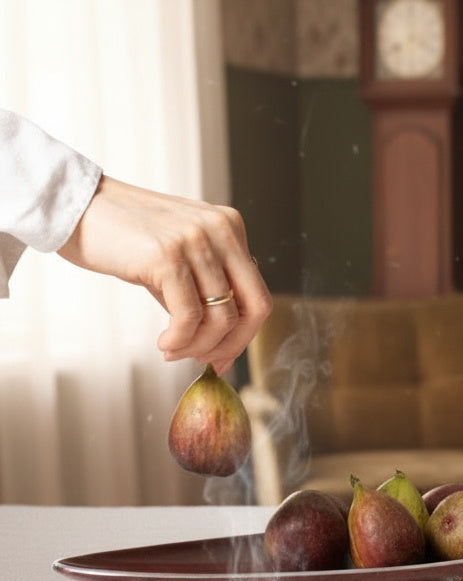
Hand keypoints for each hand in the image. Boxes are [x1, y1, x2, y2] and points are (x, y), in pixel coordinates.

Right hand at [58, 175, 272, 374]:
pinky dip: (179, 340)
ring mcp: (196, 240)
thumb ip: (203, 294)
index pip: (257, 295)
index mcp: (230, 227)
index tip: (222, 357)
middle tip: (204, 360)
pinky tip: (164, 344)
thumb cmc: (123, 236)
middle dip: (231, 345)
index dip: (244, 335)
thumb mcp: (177, 259)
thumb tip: (223, 350)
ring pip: (221, 317)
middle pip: (253, 308)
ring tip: (174, 351)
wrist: (73, 205)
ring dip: (198, 346)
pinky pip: (188, 316)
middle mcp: (221, 229)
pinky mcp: (168, 255)